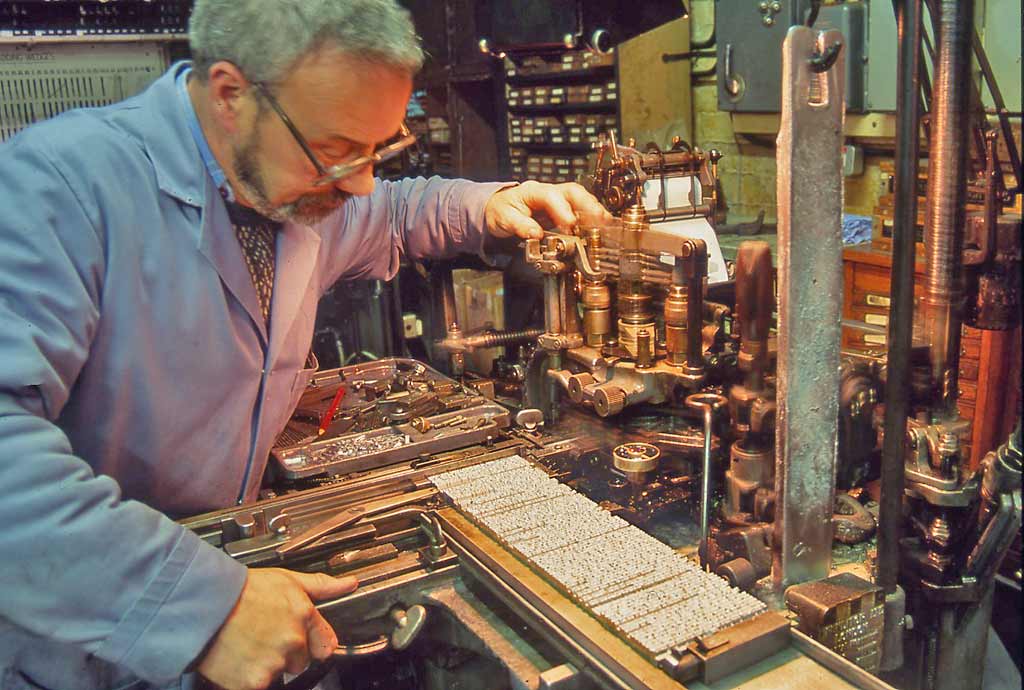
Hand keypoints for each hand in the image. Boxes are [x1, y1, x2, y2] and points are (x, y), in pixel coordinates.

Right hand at [197, 568, 357, 689]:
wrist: (204, 604)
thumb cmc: (241, 590)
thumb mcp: (286, 579)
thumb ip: (321, 586)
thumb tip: (349, 584)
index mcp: (304, 616)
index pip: (326, 643)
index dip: (312, 641)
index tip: (299, 638)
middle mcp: (293, 641)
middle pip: (301, 660)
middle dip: (287, 652)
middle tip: (264, 635)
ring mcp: (274, 663)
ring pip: (279, 673)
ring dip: (266, 664)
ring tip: (248, 642)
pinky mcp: (254, 682)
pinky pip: (258, 685)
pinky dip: (248, 677)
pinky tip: (238, 657)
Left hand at [484, 181, 611, 239]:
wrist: (499, 209)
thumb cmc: (502, 211)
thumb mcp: (503, 219)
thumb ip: (519, 226)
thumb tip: (534, 233)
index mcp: (533, 192)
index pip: (551, 196)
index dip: (562, 209)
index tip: (570, 224)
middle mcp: (550, 192)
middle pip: (573, 192)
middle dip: (588, 205)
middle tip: (600, 220)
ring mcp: (559, 200)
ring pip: (581, 199)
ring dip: (595, 211)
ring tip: (607, 225)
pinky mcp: (565, 210)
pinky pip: (582, 210)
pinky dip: (594, 218)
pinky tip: (602, 228)